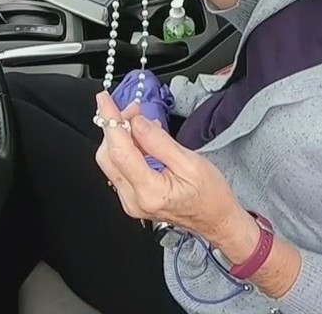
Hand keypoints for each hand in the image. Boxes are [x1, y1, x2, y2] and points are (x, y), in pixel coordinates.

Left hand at [93, 91, 247, 242]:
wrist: (216, 219)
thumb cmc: (210, 196)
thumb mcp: (191, 163)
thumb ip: (159, 142)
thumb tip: (138, 123)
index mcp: (150, 191)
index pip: (120, 151)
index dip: (111, 122)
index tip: (105, 101)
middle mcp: (134, 200)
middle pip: (108, 156)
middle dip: (115, 127)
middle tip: (132, 109)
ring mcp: (131, 201)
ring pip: (111, 162)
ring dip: (120, 136)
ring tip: (139, 121)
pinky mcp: (132, 198)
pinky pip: (120, 168)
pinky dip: (126, 148)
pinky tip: (139, 138)